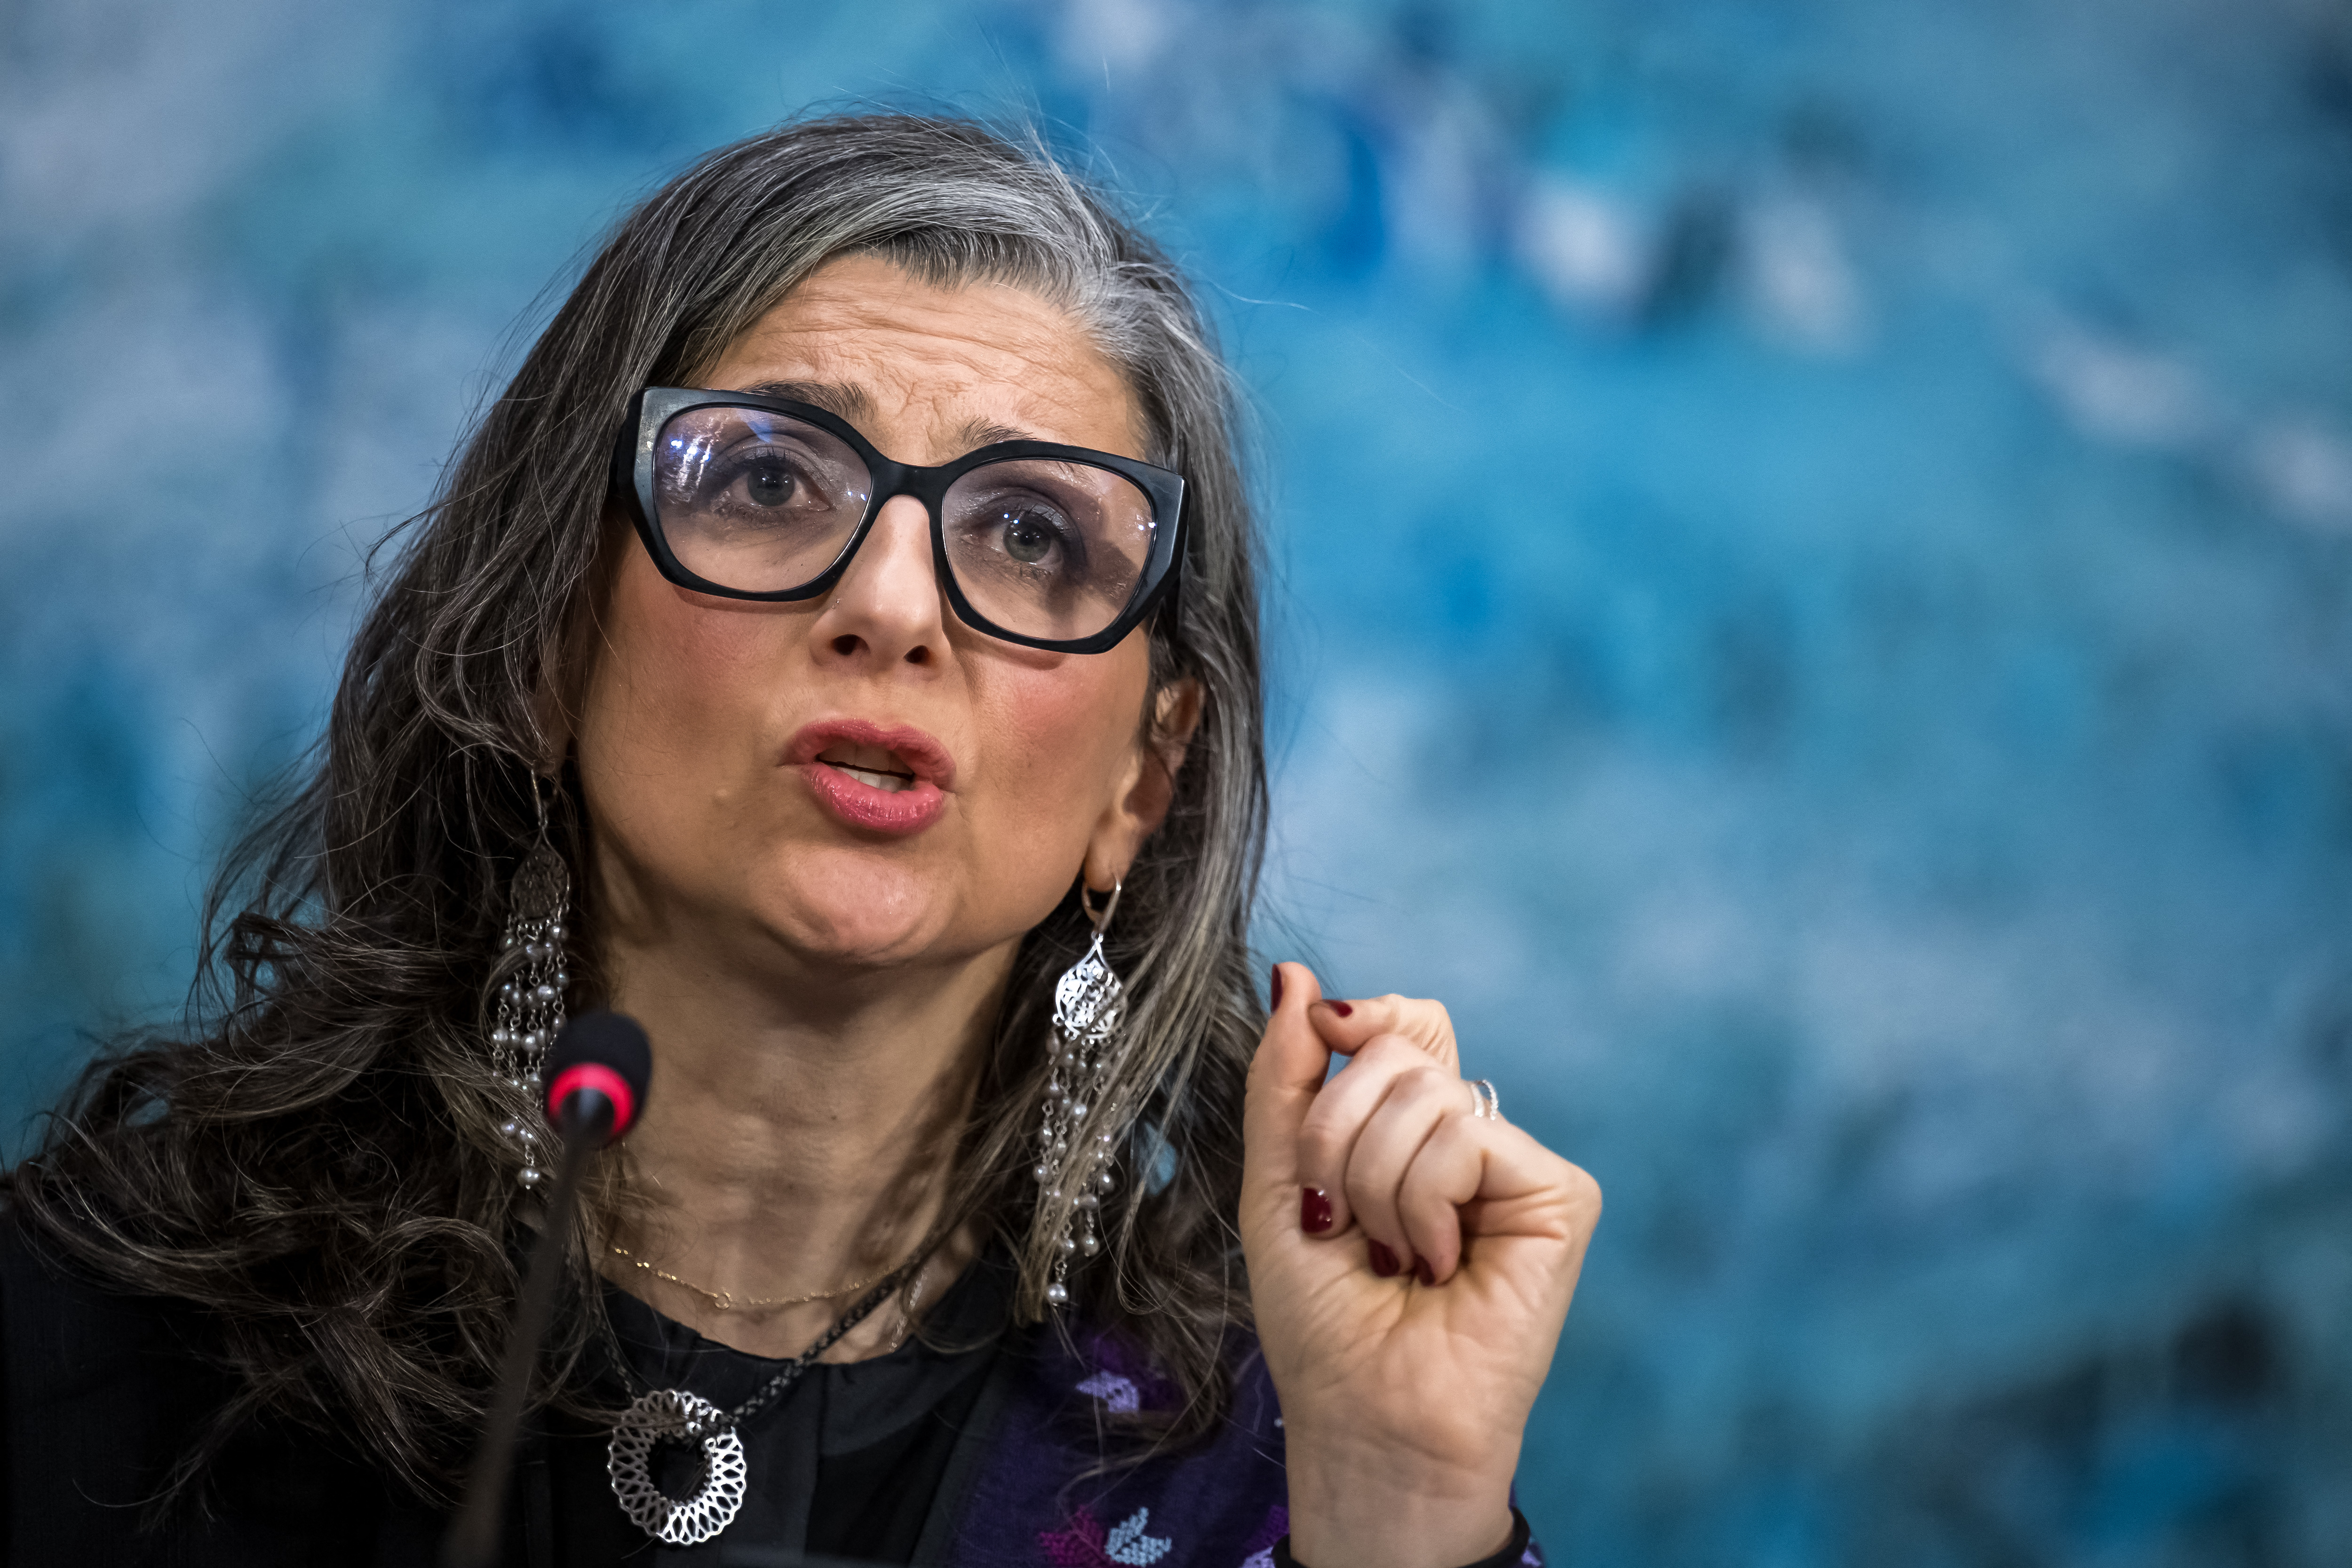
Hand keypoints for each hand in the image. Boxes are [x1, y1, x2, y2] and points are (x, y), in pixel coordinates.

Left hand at [1242, 962, 1601, 1567]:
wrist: (1363, 1418)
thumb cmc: (1324, 1322)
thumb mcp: (1278, 1181)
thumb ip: (1287, 1077)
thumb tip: (1293, 974)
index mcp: (1411, 1129)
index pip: (1405, 1023)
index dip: (1362, 1019)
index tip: (1328, 1033)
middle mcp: (1470, 1137)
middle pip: (1402, 1050)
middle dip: (1337, 1132)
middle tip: (1346, 1217)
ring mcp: (1517, 1164)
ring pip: (1426, 1095)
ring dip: (1376, 1185)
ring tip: (1396, 1258)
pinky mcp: (1558, 1195)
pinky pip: (1466, 1138)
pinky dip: (1424, 1202)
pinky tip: (1437, 1263)